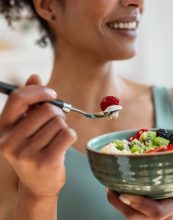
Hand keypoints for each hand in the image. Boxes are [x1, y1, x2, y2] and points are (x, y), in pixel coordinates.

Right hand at [0, 75, 76, 199]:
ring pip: (59, 122)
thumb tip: (35, 76)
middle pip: (46, 110)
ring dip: (63, 127)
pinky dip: (70, 136)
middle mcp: (10, 141)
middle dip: (57, 114)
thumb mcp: (26, 127)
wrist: (38, 185)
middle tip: (55, 124)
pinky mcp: (45, 162)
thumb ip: (29, 102)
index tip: (52, 94)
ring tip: (55, 138)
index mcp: (2, 129)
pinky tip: (63, 145)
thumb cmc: (34, 150)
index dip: (39, 91)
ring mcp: (27, 154)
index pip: (18, 98)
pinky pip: (68, 134)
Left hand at [107, 174, 172, 219]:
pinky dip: (118, 200)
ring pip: (129, 215)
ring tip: (110, 185)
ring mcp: (148, 215)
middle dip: (120, 205)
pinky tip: (114, 185)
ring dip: (116, 202)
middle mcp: (159, 214)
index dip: (140, 204)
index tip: (125, 193)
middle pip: (135, 217)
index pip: (156, 213)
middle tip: (110, 189)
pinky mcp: (141, 212)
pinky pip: (127, 210)